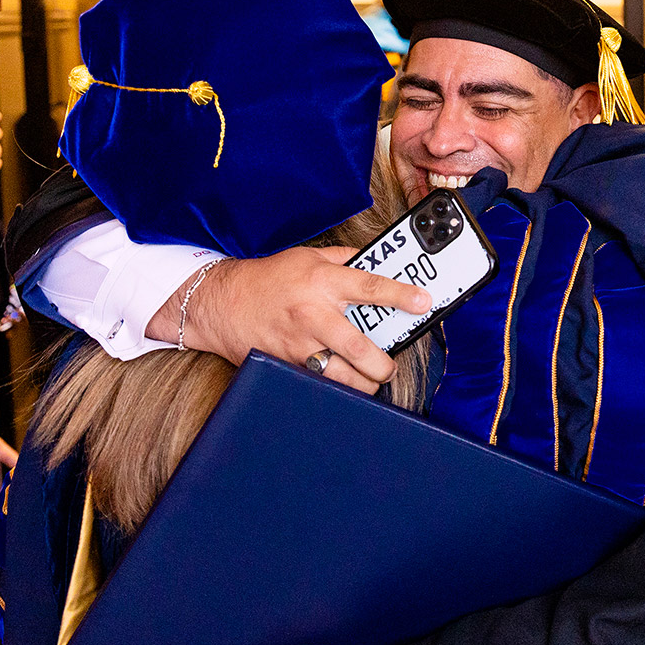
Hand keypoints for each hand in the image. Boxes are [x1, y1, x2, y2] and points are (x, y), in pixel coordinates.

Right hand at [145, 247, 431, 394]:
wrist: (221, 303)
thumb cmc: (268, 279)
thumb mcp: (307, 256)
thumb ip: (344, 259)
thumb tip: (376, 260)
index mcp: (321, 281)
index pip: (370, 288)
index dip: (401, 296)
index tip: (423, 302)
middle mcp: (313, 314)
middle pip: (360, 348)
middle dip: (382, 364)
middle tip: (388, 365)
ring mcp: (299, 344)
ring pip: (340, 376)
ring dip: (361, 383)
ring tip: (369, 379)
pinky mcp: (286, 365)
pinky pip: (317, 384)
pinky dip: (333, 388)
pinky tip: (342, 386)